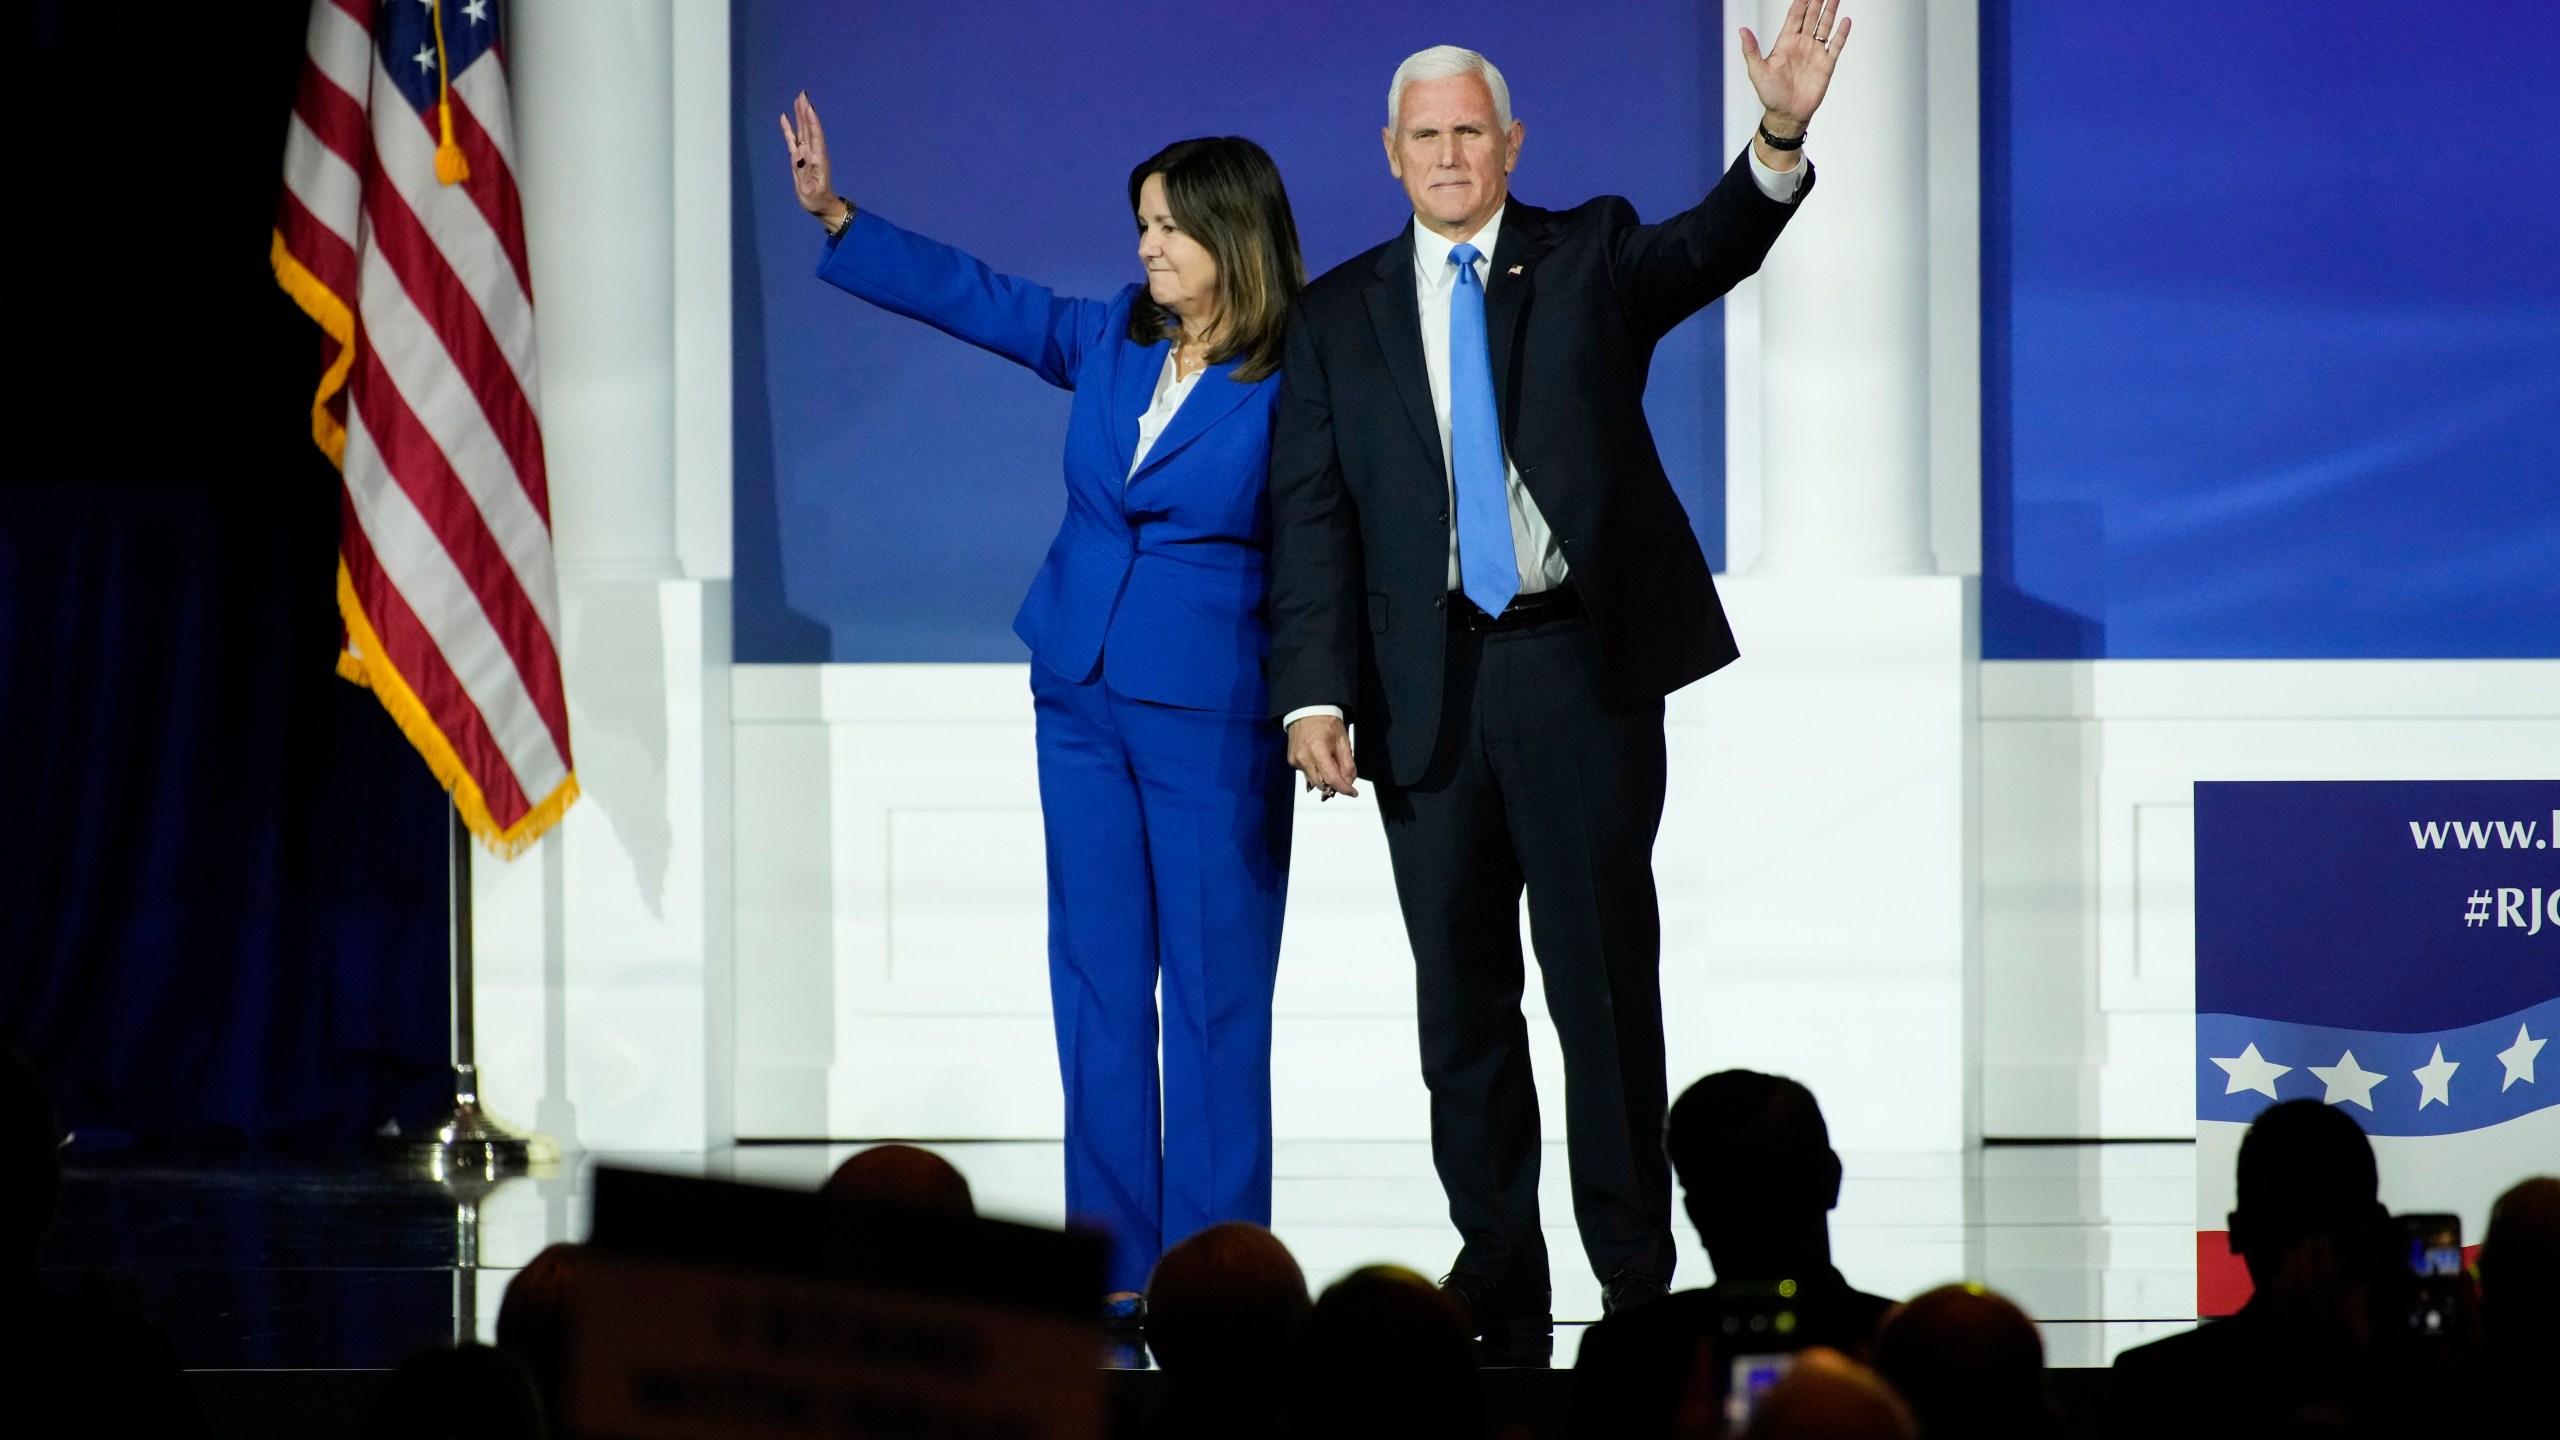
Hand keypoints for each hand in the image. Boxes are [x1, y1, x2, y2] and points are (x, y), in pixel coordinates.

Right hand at [778, 91, 847, 225]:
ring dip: (800, 114)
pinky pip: (793, 139)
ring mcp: (806, 153)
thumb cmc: (816, 199)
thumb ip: (802, 172)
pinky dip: (789, 128)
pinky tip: (785, 117)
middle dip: (806, 110)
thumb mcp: (809, 189)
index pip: (815, 135)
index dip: (811, 120)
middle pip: (809, 127)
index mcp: (818, 158)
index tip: (808, 105)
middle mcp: (813, 152)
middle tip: (803, 93)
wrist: (820, 205)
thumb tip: (797, 154)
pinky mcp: (800, 157)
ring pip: (803, 130)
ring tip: (798, 99)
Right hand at [1286, 715, 1358, 800]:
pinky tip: (1320, 761)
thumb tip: (1349, 781)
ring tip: (1332, 766)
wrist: (1306, 711)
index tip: (1353, 793)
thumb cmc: (1326, 723)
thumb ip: (1347, 764)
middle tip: (1344, 779)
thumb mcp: (1343, 741)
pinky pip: (1306, 774)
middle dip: (1334, 785)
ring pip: (1314, 781)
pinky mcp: (1292, 761)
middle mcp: (1304, 758)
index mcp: (1318, 751)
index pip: (1332, 779)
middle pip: (1322, 784)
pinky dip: (1316, 773)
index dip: (1344, 788)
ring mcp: (1296, 761)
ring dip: (1325, 780)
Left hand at [1741, 0, 1850, 135]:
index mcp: (1785, 43)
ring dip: (1830, 11)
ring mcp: (1815, 53)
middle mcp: (1802, 44)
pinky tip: (1845, 21)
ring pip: (1824, 26)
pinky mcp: (1826, 65)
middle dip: (1817, 2)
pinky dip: (1841, 33)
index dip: (1801, 2)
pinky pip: (1835, 45)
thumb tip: (1742, 30)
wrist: (1786, 115)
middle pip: (1811, 17)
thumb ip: (1751, 50)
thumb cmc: (1770, 95)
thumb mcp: (1757, 71)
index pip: (1795, 16)